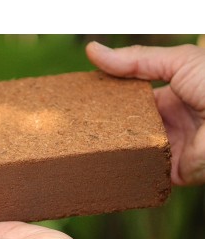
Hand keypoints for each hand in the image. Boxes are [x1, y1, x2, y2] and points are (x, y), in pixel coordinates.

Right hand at [86, 42, 204, 185]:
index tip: (83, 95)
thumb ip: (136, 60)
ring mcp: (166, 148)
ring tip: (81, 142)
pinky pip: (141, 171)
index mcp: (166, 98)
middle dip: (104, 124)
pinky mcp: (168, 171)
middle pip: (125, 125)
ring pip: (130, 149)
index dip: (107, 97)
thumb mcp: (177, 62)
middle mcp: (164, 124)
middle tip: (76, 121)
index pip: (128, 99)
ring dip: (111, 147)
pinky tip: (101, 163)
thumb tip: (93, 50)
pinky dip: (124, 168)